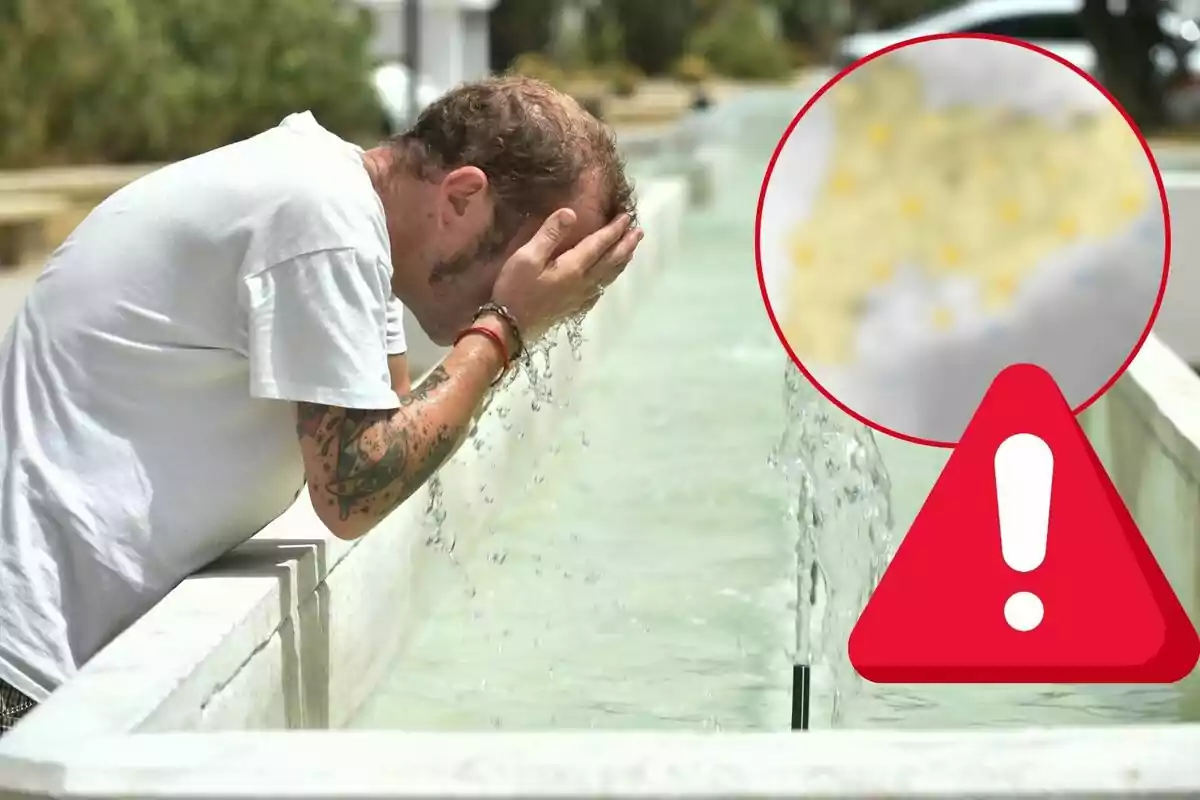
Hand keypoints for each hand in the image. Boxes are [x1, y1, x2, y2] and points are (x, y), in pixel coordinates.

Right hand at [489, 209, 642, 343]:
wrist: (510, 329)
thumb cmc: (515, 290)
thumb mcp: (527, 257)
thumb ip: (550, 234)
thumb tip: (571, 213)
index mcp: (574, 267)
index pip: (600, 244)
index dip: (615, 230)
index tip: (627, 217)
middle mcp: (583, 282)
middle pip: (611, 261)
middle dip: (626, 245)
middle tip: (639, 232)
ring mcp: (580, 297)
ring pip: (608, 276)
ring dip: (622, 261)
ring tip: (631, 250)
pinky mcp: (573, 308)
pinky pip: (600, 290)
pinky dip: (610, 279)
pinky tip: (609, 279)